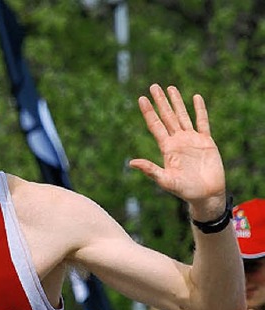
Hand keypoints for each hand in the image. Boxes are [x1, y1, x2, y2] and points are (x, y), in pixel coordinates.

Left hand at [129, 85, 225, 215]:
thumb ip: (150, 170)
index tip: (141, 99)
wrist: (206, 194)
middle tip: (153, 86)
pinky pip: (202, 122)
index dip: (148, 112)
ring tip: (170, 88)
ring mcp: (192, 140)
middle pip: (167, 117)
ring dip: (176, 102)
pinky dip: (199, 110)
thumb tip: (131, 162)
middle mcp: (177, 141)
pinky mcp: (206, 141)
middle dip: (160, 102)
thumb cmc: (184, 191)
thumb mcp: (165, 180)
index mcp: (167, 149)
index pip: (155, 126)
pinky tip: (195, 98)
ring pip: (182, 116)